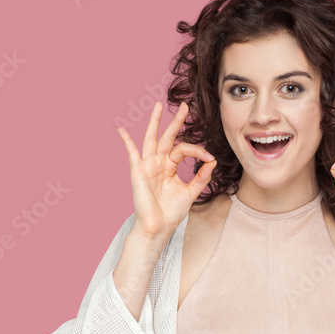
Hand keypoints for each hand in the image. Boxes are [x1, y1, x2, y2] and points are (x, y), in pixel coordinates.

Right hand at [117, 101, 217, 241]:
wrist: (158, 227)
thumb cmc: (171, 213)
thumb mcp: (190, 192)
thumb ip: (201, 177)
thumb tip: (212, 161)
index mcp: (170, 167)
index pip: (183, 149)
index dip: (197, 150)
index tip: (209, 157)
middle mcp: (158, 163)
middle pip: (167, 137)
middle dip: (176, 121)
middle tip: (185, 106)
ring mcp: (147, 166)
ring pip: (151, 139)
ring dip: (155, 122)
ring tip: (158, 105)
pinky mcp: (138, 172)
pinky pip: (131, 154)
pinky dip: (127, 141)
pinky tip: (121, 130)